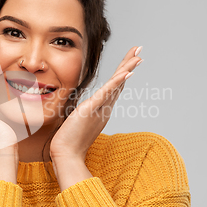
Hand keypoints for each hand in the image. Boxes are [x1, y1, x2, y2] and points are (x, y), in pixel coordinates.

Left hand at [49, 46, 142, 164]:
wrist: (67, 155)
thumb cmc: (69, 141)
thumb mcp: (77, 120)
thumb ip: (81, 112)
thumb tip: (79, 107)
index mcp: (102, 109)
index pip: (114, 86)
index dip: (123, 72)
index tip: (130, 60)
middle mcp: (105, 108)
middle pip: (120, 82)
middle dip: (129, 65)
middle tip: (139, 51)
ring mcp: (100, 109)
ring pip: (116, 85)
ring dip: (127, 69)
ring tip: (138, 57)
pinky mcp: (91, 110)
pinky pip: (106, 94)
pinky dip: (116, 82)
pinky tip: (126, 73)